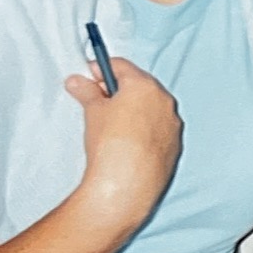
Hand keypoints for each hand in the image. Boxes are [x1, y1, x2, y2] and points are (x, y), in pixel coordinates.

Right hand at [65, 59, 180, 221]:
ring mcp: (172, 124)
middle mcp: (164, 101)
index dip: (102, 69)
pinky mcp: (175, 145)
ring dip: (134, 110)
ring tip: (112, 125)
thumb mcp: (93, 112)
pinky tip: (128, 143)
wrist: (125, 185)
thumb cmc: (110, 145)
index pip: (122, 66)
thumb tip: (77, 81)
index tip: (90, 76)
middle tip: (99, 100)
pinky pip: (158, 129)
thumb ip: (86, 91)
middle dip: (119, 90)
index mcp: (144, 86)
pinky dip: (145, 129)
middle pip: (140, 85)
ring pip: (151, 108)